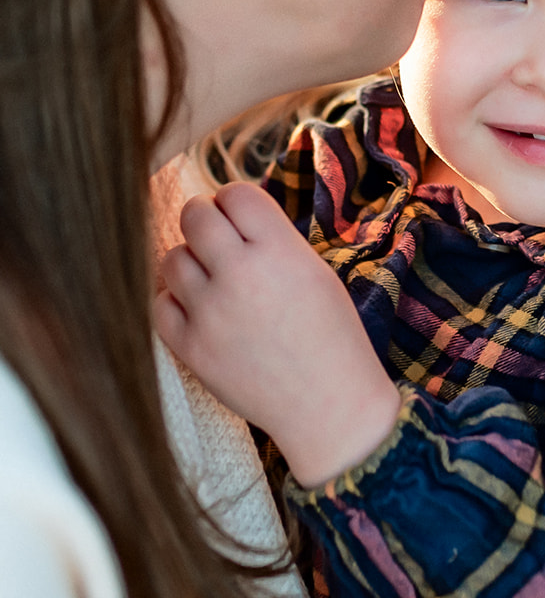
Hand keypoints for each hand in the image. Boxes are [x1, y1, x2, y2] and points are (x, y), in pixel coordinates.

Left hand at [154, 181, 401, 486]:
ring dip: (189, 262)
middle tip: (216, 239)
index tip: (238, 217)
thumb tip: (224, 214)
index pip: (235, 193)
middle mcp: (240, 274)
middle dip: (204, 220)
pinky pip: (160, 305)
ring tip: (212, 280)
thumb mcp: (314, 271)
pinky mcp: (191, 348)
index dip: (234, 202)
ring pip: (172, 259)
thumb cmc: (331, 335)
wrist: (328, 404)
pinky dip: (176, 302)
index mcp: (279, 250)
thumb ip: (270, 240)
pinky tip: (199, 309)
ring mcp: (210, 312)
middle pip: (194, 216)